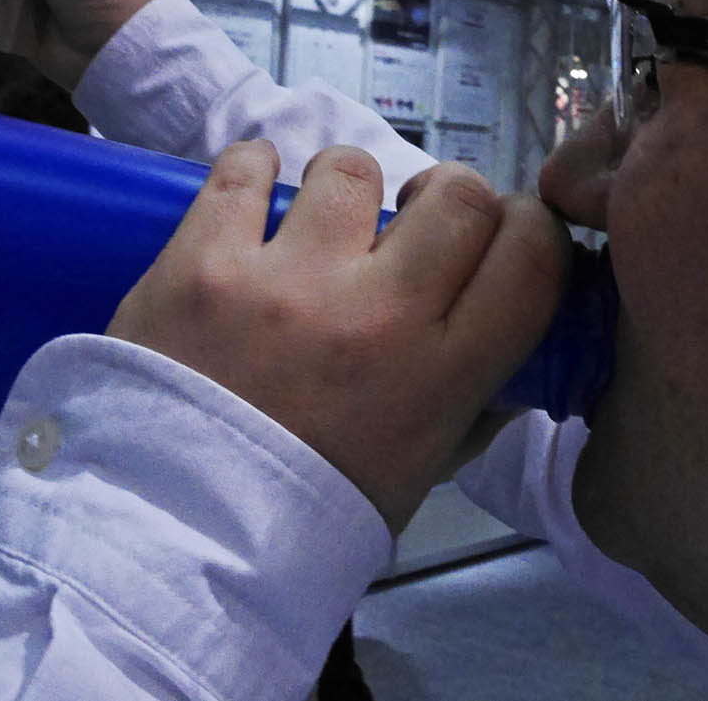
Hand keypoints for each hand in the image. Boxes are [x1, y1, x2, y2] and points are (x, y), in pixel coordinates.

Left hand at [107, 142, 570, 532]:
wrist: (175, 538)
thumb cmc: (307, 510)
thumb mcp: (418, 474)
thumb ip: (472, 410)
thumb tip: (515, 359)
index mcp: (441, 374)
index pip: (532, 256)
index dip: (527, 229)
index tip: (495, 237)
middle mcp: (376, 316)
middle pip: (460, 196)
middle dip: (444, 197)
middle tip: (409, 224)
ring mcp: (287, 282)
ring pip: (351, 169)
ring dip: (344, 188)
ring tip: (317, 225)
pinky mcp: (202, 263)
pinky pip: (246, 168)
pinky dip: (255, 170)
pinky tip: (255, 194)